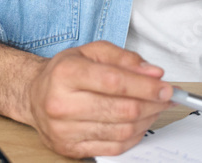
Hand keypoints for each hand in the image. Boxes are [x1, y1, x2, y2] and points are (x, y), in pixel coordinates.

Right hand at [26, 41, 172, 157]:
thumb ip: (124, 58)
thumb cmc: (65, 72)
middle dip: (152, 104)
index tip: (166, 87)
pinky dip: (134, 136)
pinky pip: (113, 147)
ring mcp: (64, 130)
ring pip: (121, 131)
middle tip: (166, 98)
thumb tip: (153, 72)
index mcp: (66, 73)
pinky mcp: (69, 148)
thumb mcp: (92, 52)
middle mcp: (61, 103)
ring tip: (155, 108)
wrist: (35, 95)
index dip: (146, 86)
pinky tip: (139, 123)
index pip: (115, 82)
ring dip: (146, 120)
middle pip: (121, 109)